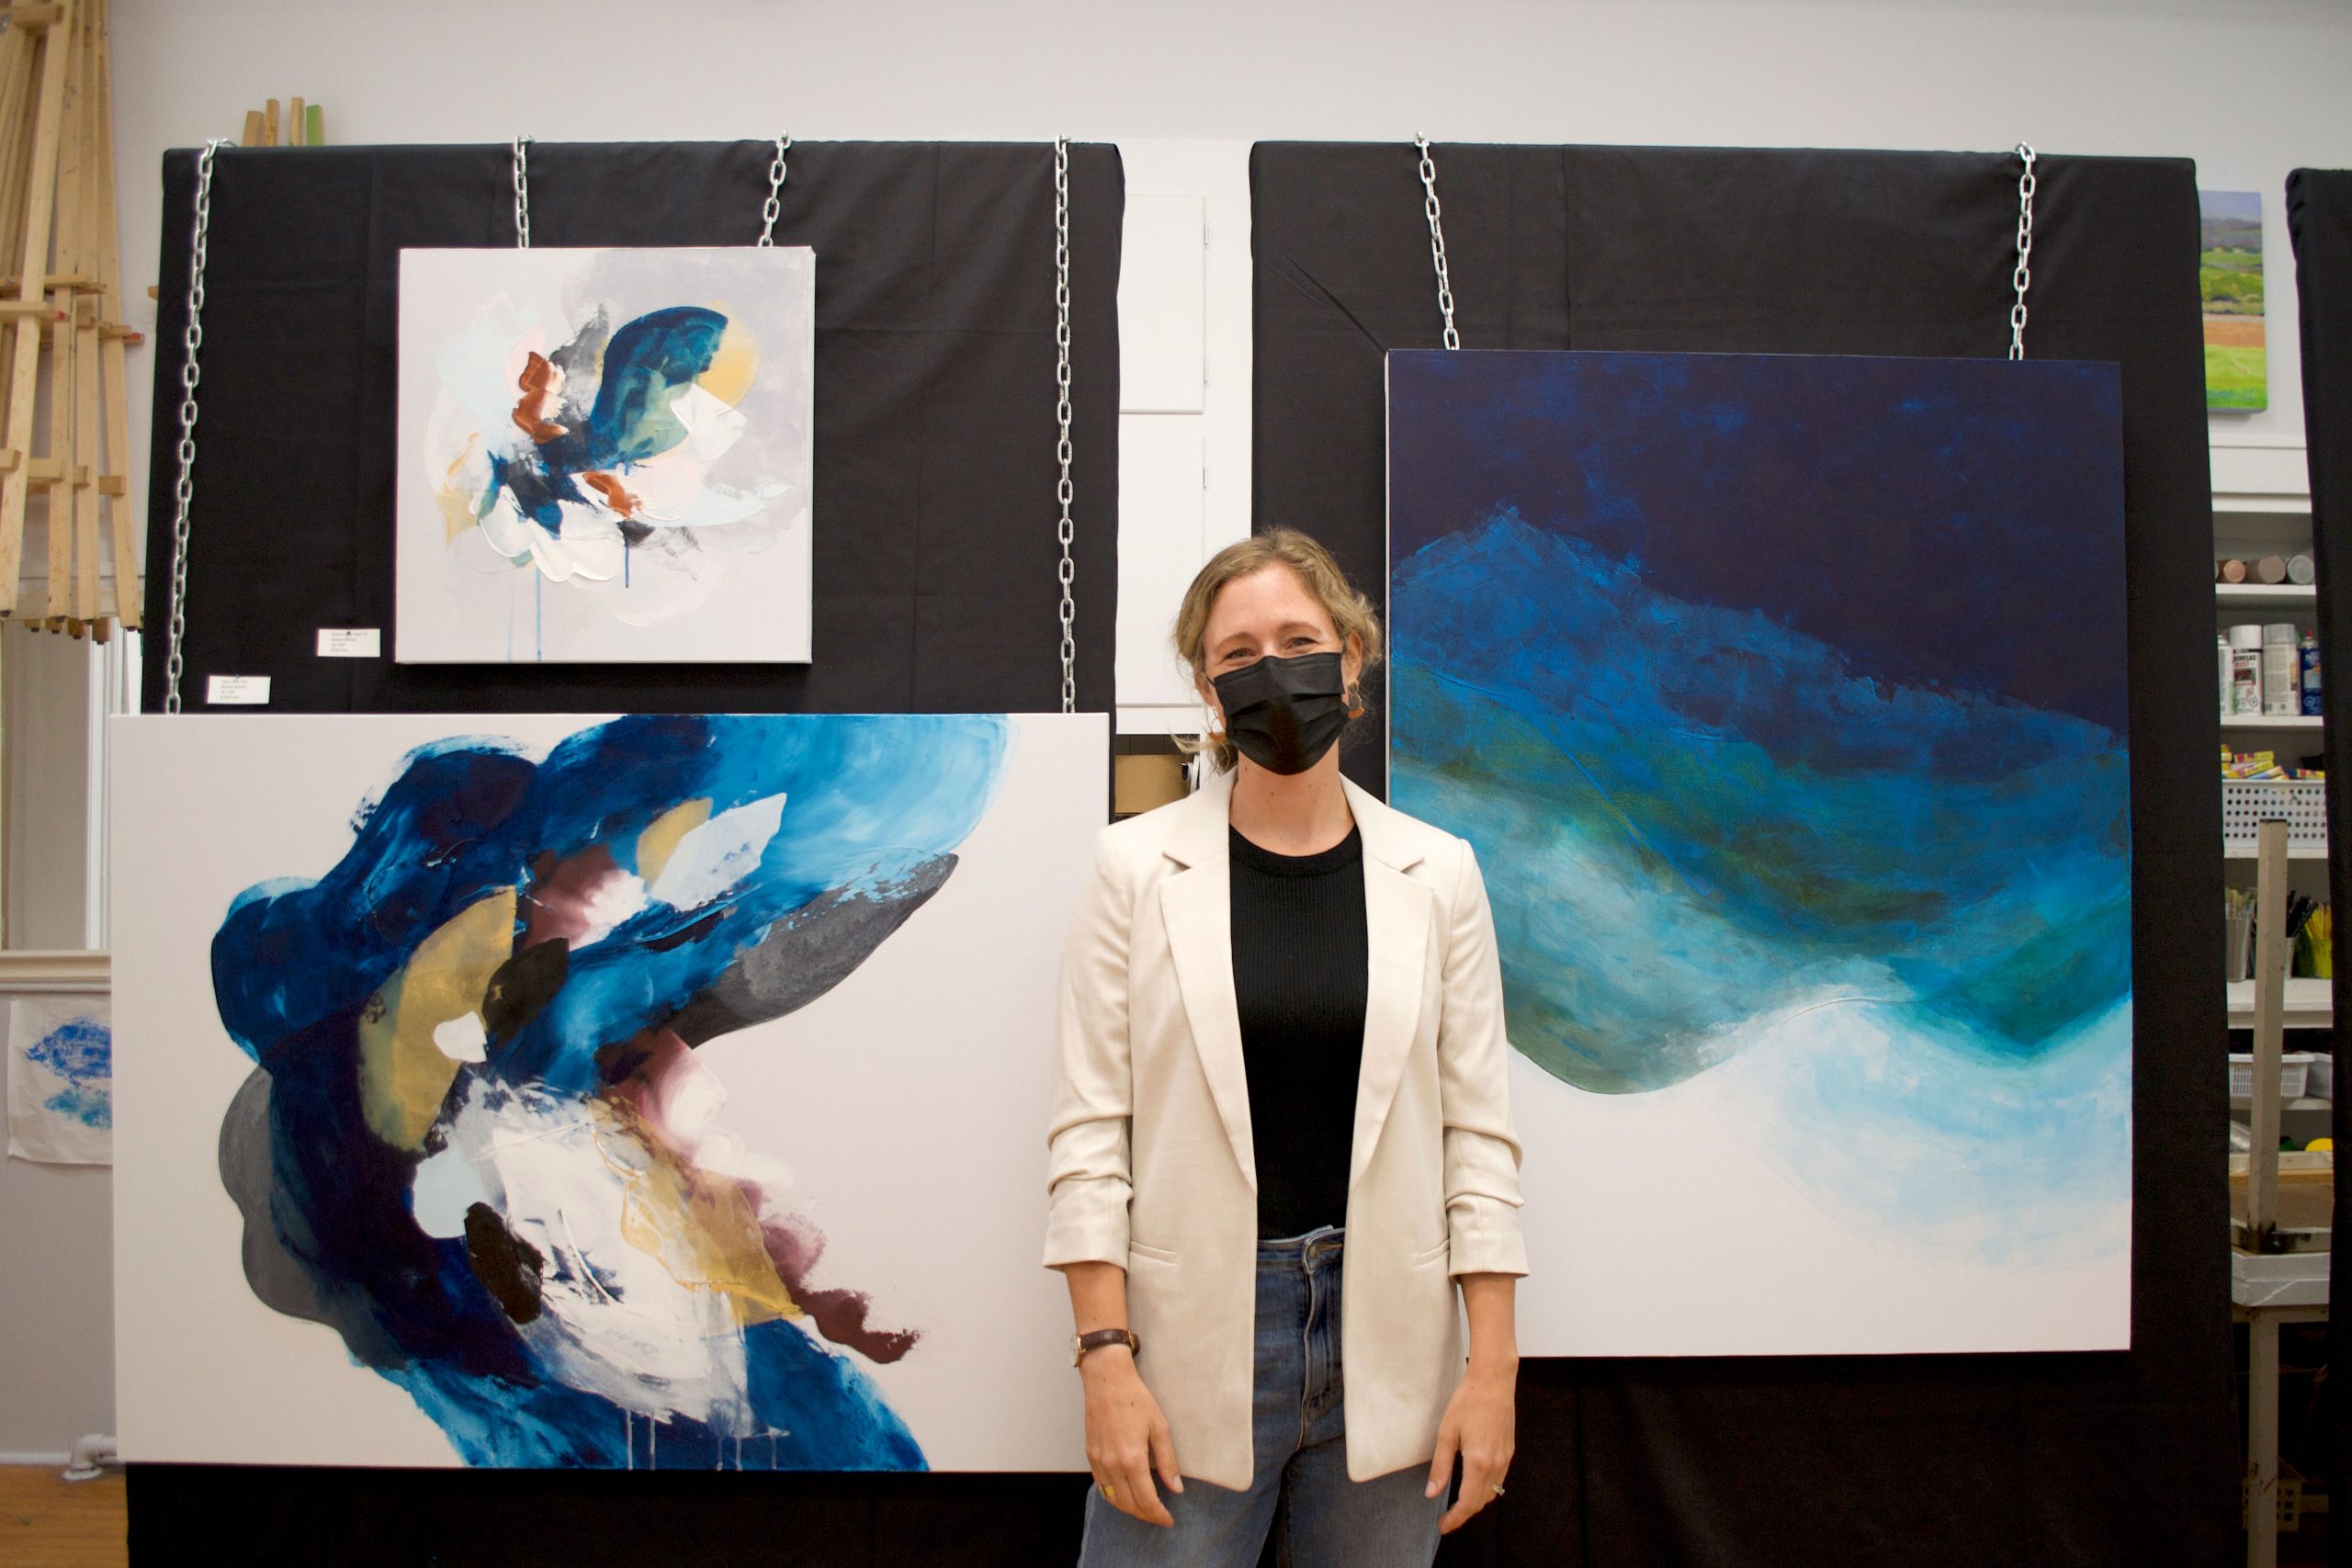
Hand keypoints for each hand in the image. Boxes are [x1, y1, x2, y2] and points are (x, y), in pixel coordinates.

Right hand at [1082, 1347, 1182, 1526]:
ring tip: (1144, 1508)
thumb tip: (1176, 1488)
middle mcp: (1112, 1465)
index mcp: (1132, 1459)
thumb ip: (1168, 1461)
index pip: (1146, 1500)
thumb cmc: (1136, 1399)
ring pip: (1113, 1499)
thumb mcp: (1160, 1428)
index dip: (1158, 1515)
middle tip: (1159, 1516)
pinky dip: (1114, 1496)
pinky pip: (1101, 1486)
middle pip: (1128, 1505)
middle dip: (1145, 1515)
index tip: (1168, 1520)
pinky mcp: (1090, 1455)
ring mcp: (1099, 1461)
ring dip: (1129, 1509)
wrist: (1107, 1381)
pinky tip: (1125, 1493)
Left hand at [1425, 1359, 1515, 1533]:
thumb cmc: (1467, 1402)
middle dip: (1463, 1514)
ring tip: (1456, 1504)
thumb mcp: (1446, 1433)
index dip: (1455, 1518)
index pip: (1468, 1502)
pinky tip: (1472, 1484)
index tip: (1442, 1526)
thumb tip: (1431, 1493)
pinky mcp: (1509, 1452)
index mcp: (1479, 1462)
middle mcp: (1496, 1464)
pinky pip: (1498, 1480)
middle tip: (1445, 1519)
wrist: (1494, 1381)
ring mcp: (1506, 1459)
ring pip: (1492, 1494)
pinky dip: (1485, 1490)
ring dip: (1475, 1503)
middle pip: (1481, 1502)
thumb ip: (1440, 1466)